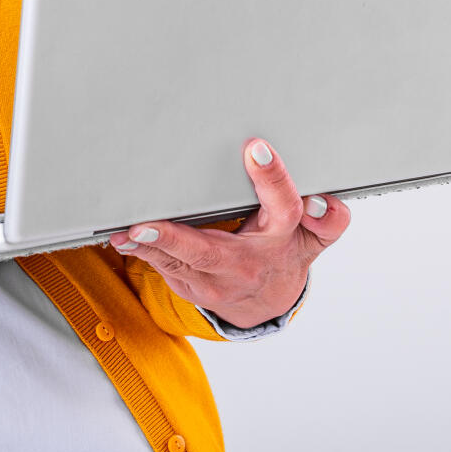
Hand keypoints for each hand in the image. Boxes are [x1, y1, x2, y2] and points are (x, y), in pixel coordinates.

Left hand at [109, 138, 350, 329]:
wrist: (266, 302)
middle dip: (176, 238)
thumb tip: (324, 201)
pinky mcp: (190, 285)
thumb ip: (329, 219)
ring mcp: (214, 281)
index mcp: (280, 240)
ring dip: (148, 247)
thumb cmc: (284, 253)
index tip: (256, 149)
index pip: (284, 207)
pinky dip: (141, 253)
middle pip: (210, 251)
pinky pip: (163, 267)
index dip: (273, 179)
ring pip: (177, 262)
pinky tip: (122, 239)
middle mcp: (245, 264)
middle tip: (147, 222)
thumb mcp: (314, 237)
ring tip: (124, 232)